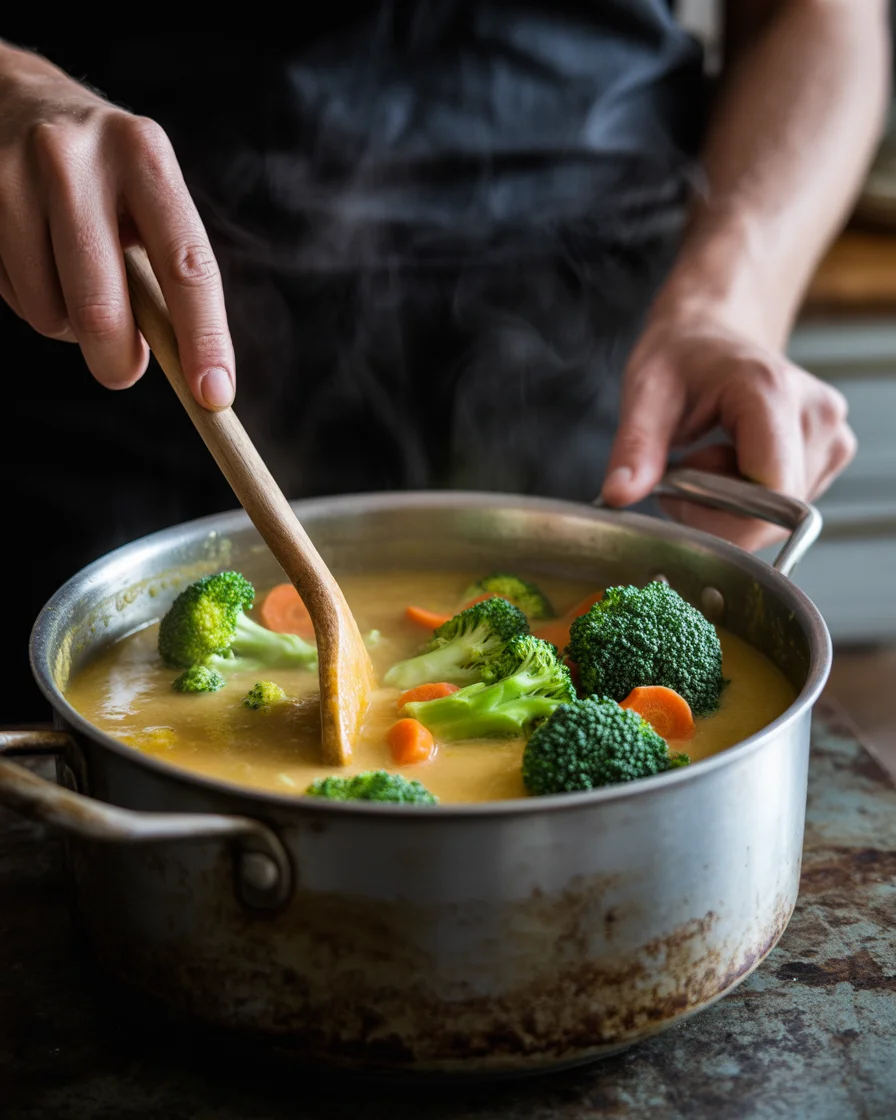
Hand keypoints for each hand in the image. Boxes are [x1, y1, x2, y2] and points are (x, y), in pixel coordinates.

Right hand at [0, 43, 233, 407]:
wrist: (11, 98)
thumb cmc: (103, 176)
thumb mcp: (146, 201)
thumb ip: (166, 276)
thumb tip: (190, 372)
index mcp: (144, 157)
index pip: (187, 266)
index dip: (204, 339)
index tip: (213, 395)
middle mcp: (76, 158)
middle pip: (103, 308)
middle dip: (118, 361)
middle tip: (123, 371)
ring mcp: (12, 176)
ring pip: (51, 313)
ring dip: (70, 328)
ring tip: (74, 284)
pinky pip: (14, 297)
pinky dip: (34, 303)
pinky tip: (36, 262)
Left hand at [601, 308, 856, 550]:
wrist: (713, 334)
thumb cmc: (681, 358)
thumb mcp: (644, 393)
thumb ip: (635, 446)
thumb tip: (619, 494)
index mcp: (770, 392)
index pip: (770, 493)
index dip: (721, 517)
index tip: (677, 496)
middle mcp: (815, 414)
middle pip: (775, 512)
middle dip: (719, 511)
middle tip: (683, 474)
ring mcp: (832, 434)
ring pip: (781, 514)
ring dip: (734, 505)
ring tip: (707, 459)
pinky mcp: (834, 451)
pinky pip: (789, 505)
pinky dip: (753, 499)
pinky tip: (733, 462)